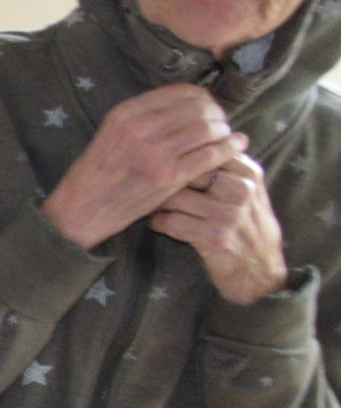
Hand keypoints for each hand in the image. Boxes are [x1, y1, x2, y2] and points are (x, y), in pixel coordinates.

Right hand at [42, 85, 242, 249]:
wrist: (81, 208)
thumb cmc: (98, 172)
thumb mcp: (111, 132)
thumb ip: (144, 117)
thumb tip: (187, 104)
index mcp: (126, 114)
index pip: (181, 91)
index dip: (203, 98)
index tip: (208, 108)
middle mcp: (141, 129)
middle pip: (200, 108)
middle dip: (218, 114)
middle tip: (221, 124)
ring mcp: (155, 154)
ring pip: (209, 130)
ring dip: (225, 132)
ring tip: (227, 137)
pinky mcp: (168, 178)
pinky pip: (211, 156)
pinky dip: (229, 149)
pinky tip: (236, 147)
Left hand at [152, 149, 288, 302]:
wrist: (260, 270)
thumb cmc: (246, 225)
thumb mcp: (246, 190)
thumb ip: (224, 166)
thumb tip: (190, 137)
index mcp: (249, 173)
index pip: (205, 150)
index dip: (178, 157)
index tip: (160, 163)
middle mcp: (242, 190)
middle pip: (187, 171)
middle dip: (164, 178)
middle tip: (147, 184)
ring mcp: (230, 214)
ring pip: (176, 196)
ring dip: (157, 202)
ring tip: (152, 205)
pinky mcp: (215, 238)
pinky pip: (172, 222)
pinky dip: (159, 222)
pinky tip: (160, 223)